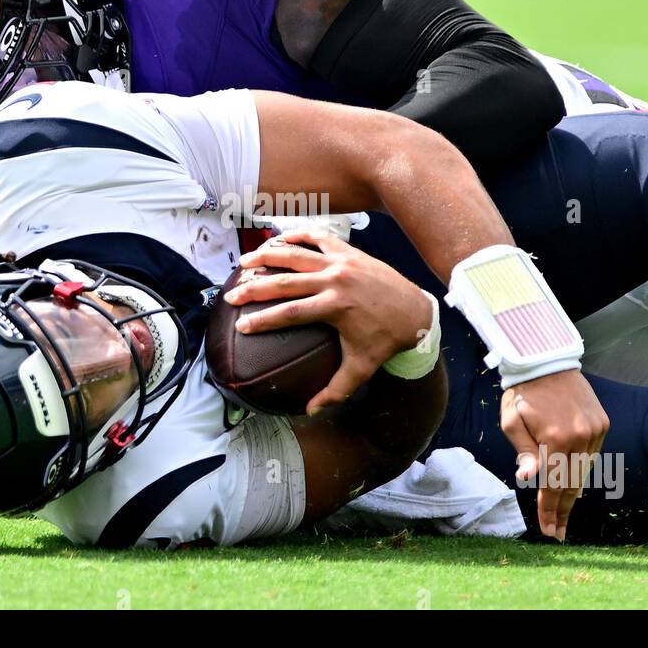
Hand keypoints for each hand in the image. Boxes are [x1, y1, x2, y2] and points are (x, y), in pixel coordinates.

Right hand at [223, 228, 431, 413]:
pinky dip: (296, 236)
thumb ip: (335, 390)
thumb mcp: (362, 368)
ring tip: (245, 263)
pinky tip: (278, 240)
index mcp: (335, 307)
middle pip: (285, 282)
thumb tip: (310, 410)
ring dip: (267, 256)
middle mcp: (335, 280)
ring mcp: (341, 261)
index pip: (289, 313)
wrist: (416, 311)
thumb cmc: (386, 340)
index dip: (262, 320)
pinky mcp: (348, 250)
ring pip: (296, 253)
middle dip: (254, 288)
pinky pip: (317, 237)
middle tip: (232, 295)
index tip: (241, 325)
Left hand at [498, 370, 607, 541]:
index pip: (553, 484)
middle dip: (563, 510)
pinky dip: (583, 471)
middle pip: (572, 484)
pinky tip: (575, 484)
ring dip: (573, 492)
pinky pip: (592, 455)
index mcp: (555, 438)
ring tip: (564, 512)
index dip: (550, 510)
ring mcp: (595, 430)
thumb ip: (524, 451)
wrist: (546, 361)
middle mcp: (581, 436)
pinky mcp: (602, 423)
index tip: (549, 531)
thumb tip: (528, 478)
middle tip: (558, 531)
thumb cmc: (522, 392)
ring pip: (585, 471)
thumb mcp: (512, 421)